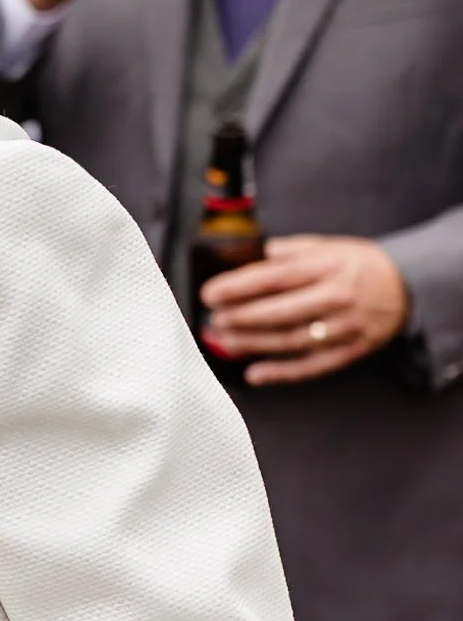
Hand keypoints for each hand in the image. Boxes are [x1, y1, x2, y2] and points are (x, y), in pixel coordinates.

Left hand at [201, 234, 411, 385]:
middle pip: (281, 311)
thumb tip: (248, 255)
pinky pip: (313, 365)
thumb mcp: (327, 246)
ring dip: (253, 344)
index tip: (210, 293)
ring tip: (223, 342)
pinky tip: (255, 373)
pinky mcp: (352, 350)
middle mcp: (337, 297)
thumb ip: (288, 251)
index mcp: (328, 266)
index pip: (276, 277)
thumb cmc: (358, 265)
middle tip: (214, 320)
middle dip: (241, 318)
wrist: (409, 287)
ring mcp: (346, 326)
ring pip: (292, 340)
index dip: (239, 286)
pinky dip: (282, 373)